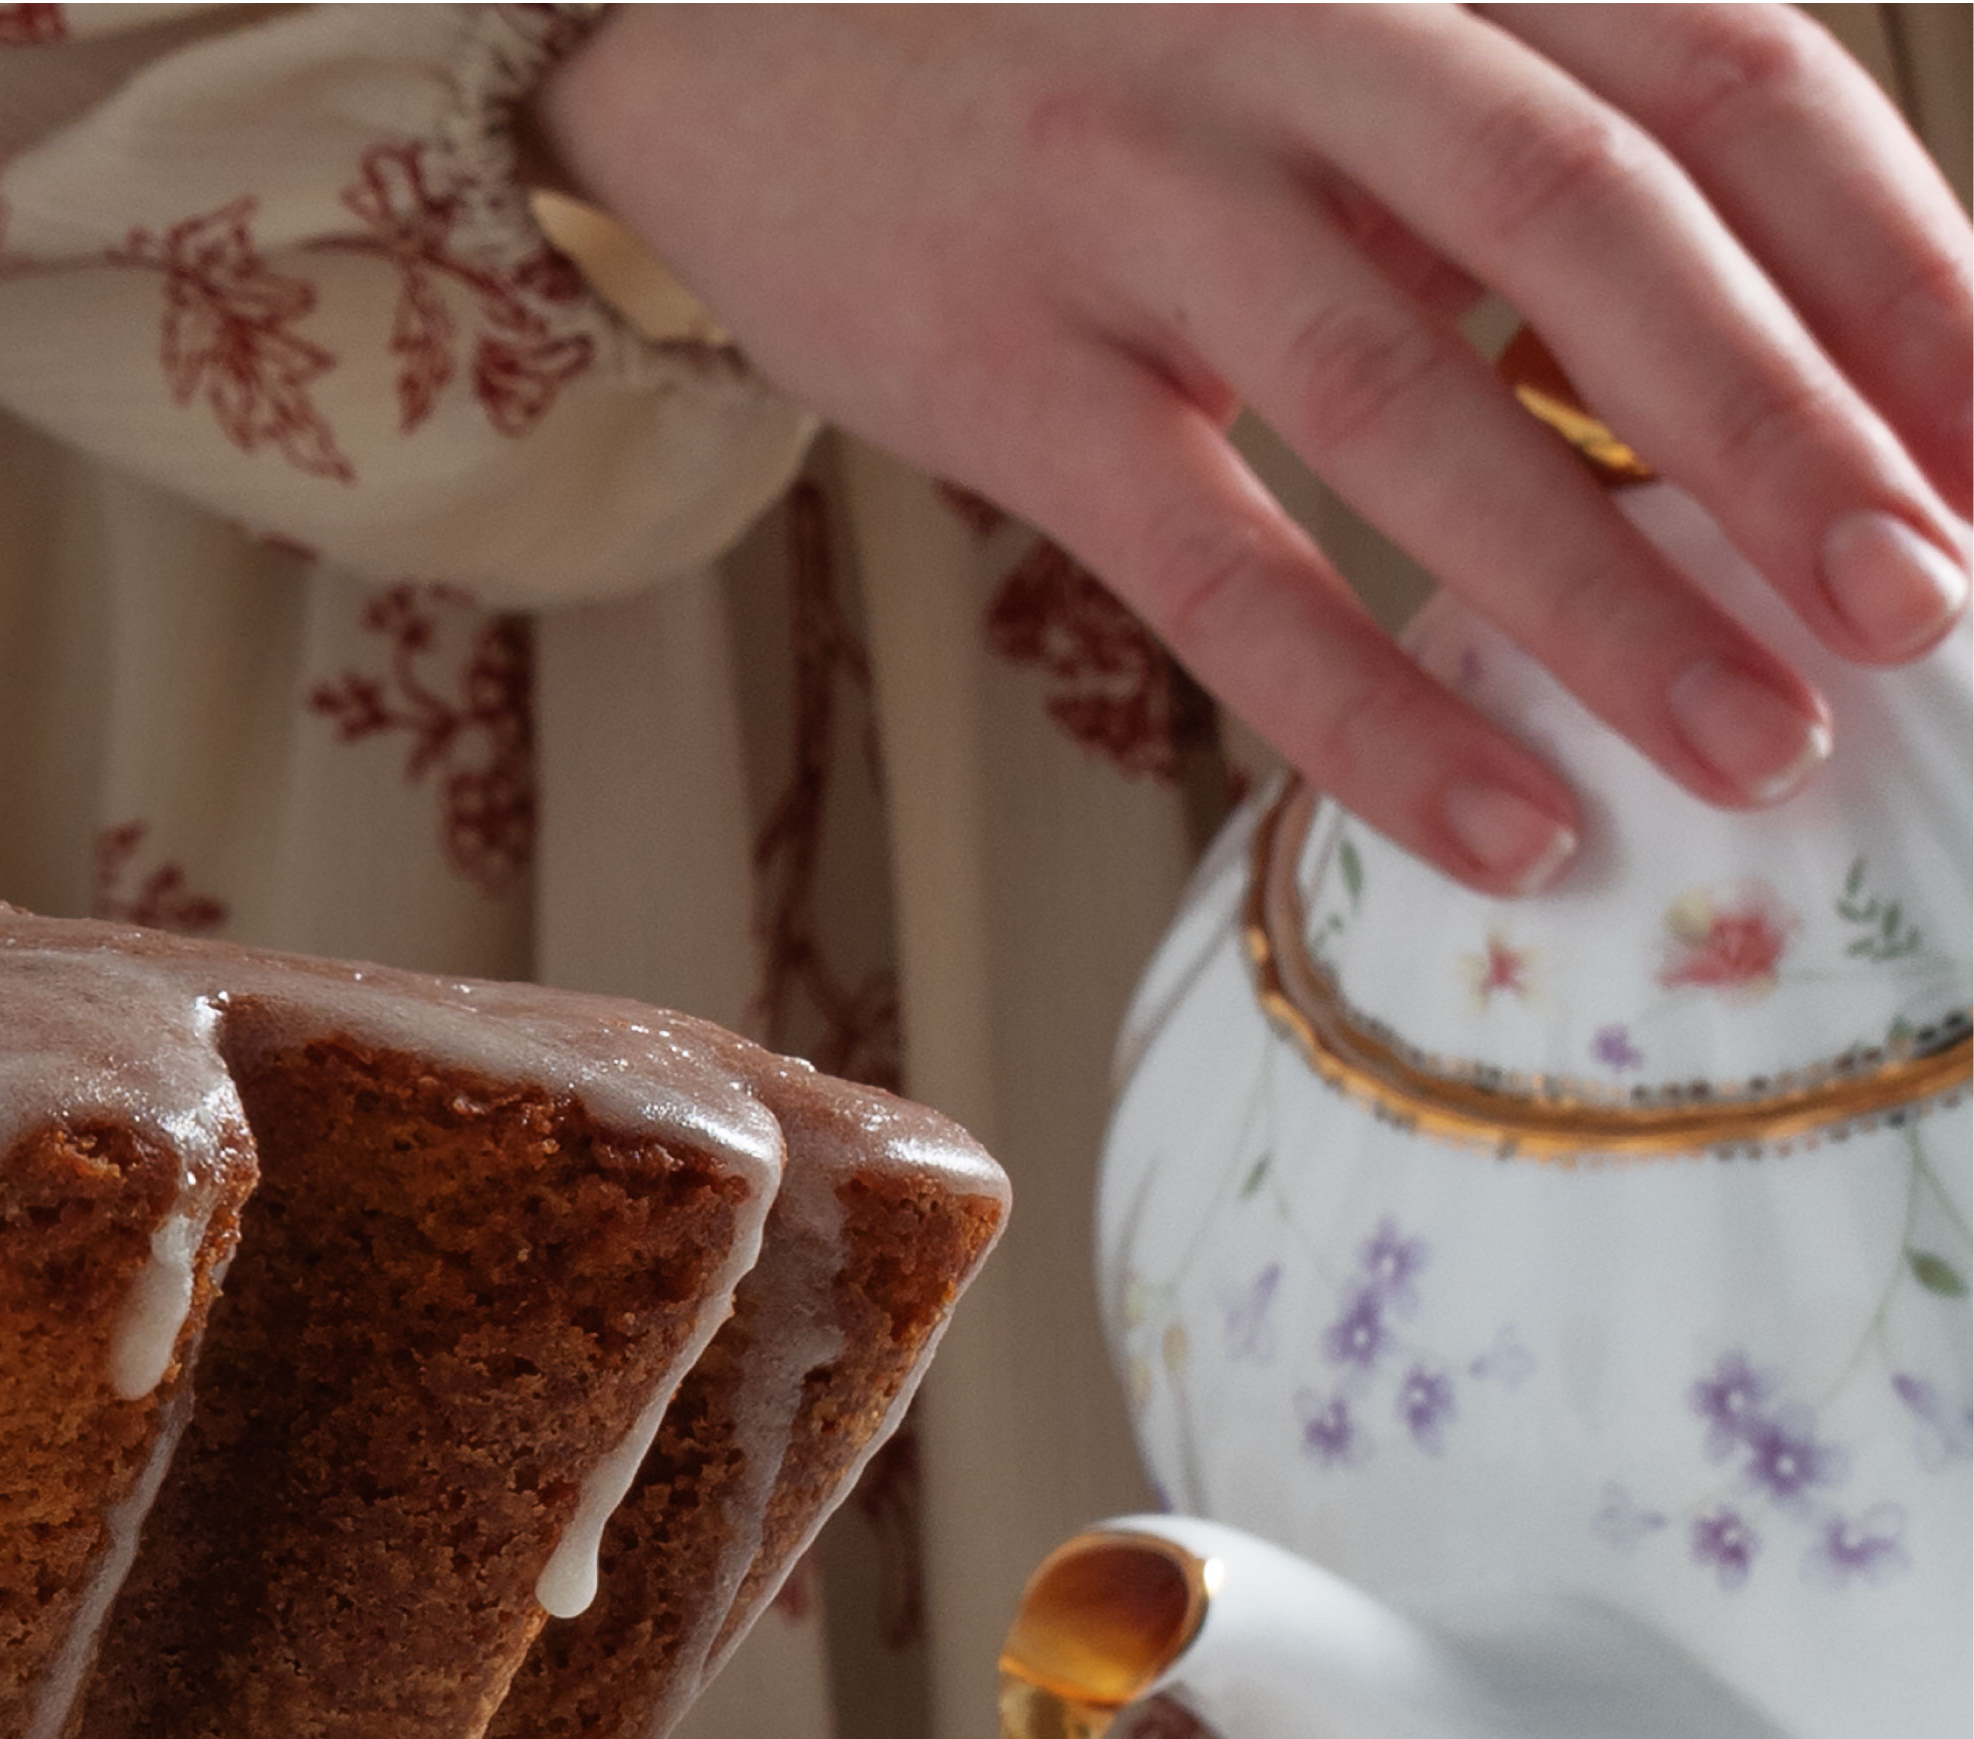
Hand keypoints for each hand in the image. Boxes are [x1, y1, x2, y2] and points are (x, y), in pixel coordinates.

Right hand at [534, 5, 1972, 892]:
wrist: (725, 31)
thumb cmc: (1086, 66)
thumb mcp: (1330, 38)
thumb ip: (1527, 157)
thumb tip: (1805, 393)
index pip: (1730, 76)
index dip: (1900, 262)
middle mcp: (1296, 28)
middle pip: (1598, 217)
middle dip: (1788, 429)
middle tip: (1924, 607)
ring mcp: (1128, 187)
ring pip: (1404, 391)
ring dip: (1601, 589)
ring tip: (1754, 746)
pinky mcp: (992, 352)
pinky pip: (1206, 551)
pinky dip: (1361, 698)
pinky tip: (1495, 819)